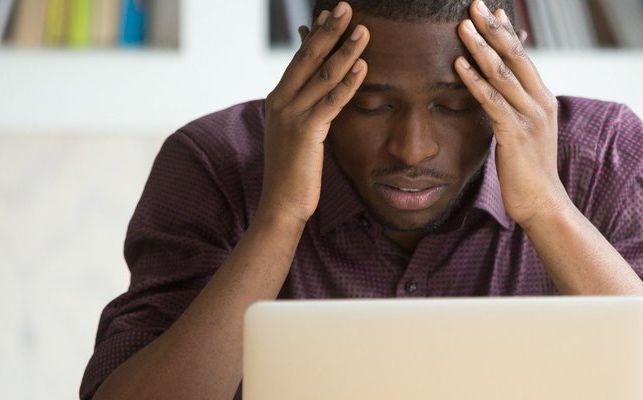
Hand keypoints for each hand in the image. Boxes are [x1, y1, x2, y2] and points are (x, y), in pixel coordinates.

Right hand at [257, 2, 368, 225]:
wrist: (281, 204)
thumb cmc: (294, 172)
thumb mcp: (297, 133)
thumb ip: (307, 109)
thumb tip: (319, 92)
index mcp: (278, 99)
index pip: (300, 59)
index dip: (316, 34)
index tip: (330, 14)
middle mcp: (281, 101)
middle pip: (308, 57)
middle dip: (330, 30)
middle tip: (346, 7)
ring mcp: (291, 116)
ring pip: (323, 75)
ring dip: (345, 50)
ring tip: (364, 30)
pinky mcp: (306, 132)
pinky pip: (331, 102)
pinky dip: (348, 83)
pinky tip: (363, 67)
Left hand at [454, 0, 568, 228]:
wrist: (543, 204)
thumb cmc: (530, 171)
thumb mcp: (527, 133)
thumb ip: (518, 109)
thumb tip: (503, 91)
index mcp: (543, 100)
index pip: (524, 57)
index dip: (507, 32)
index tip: (494, 10)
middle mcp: (540, 103)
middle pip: (515, 57)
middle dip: (493, 29)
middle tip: (475, 5)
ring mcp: (529, 118)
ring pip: (502, 74)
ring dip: (480, 48)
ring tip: (462, 26)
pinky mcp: (514, 134)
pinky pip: (491, 101)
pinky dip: (474, 81)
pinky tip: (458, 65)